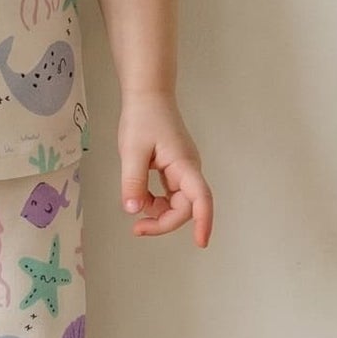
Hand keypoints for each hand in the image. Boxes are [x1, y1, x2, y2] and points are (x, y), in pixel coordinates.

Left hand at [117, 91, 213, 245]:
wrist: (148, 95)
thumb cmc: (143, 117)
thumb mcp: (132, 151)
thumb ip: (133, 182)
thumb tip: (133, 210)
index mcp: (184, 165)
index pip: (201, 198)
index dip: (204, 222)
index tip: (201, 243)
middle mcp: (189, 169)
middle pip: (186, 207)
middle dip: (164, 222)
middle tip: (137, 229)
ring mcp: (183, 169)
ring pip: (177, 202)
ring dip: (159, 212)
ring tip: (136, 210)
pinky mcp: (174, 168)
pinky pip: (170, 193)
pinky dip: (155, 200)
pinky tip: (140, 198)